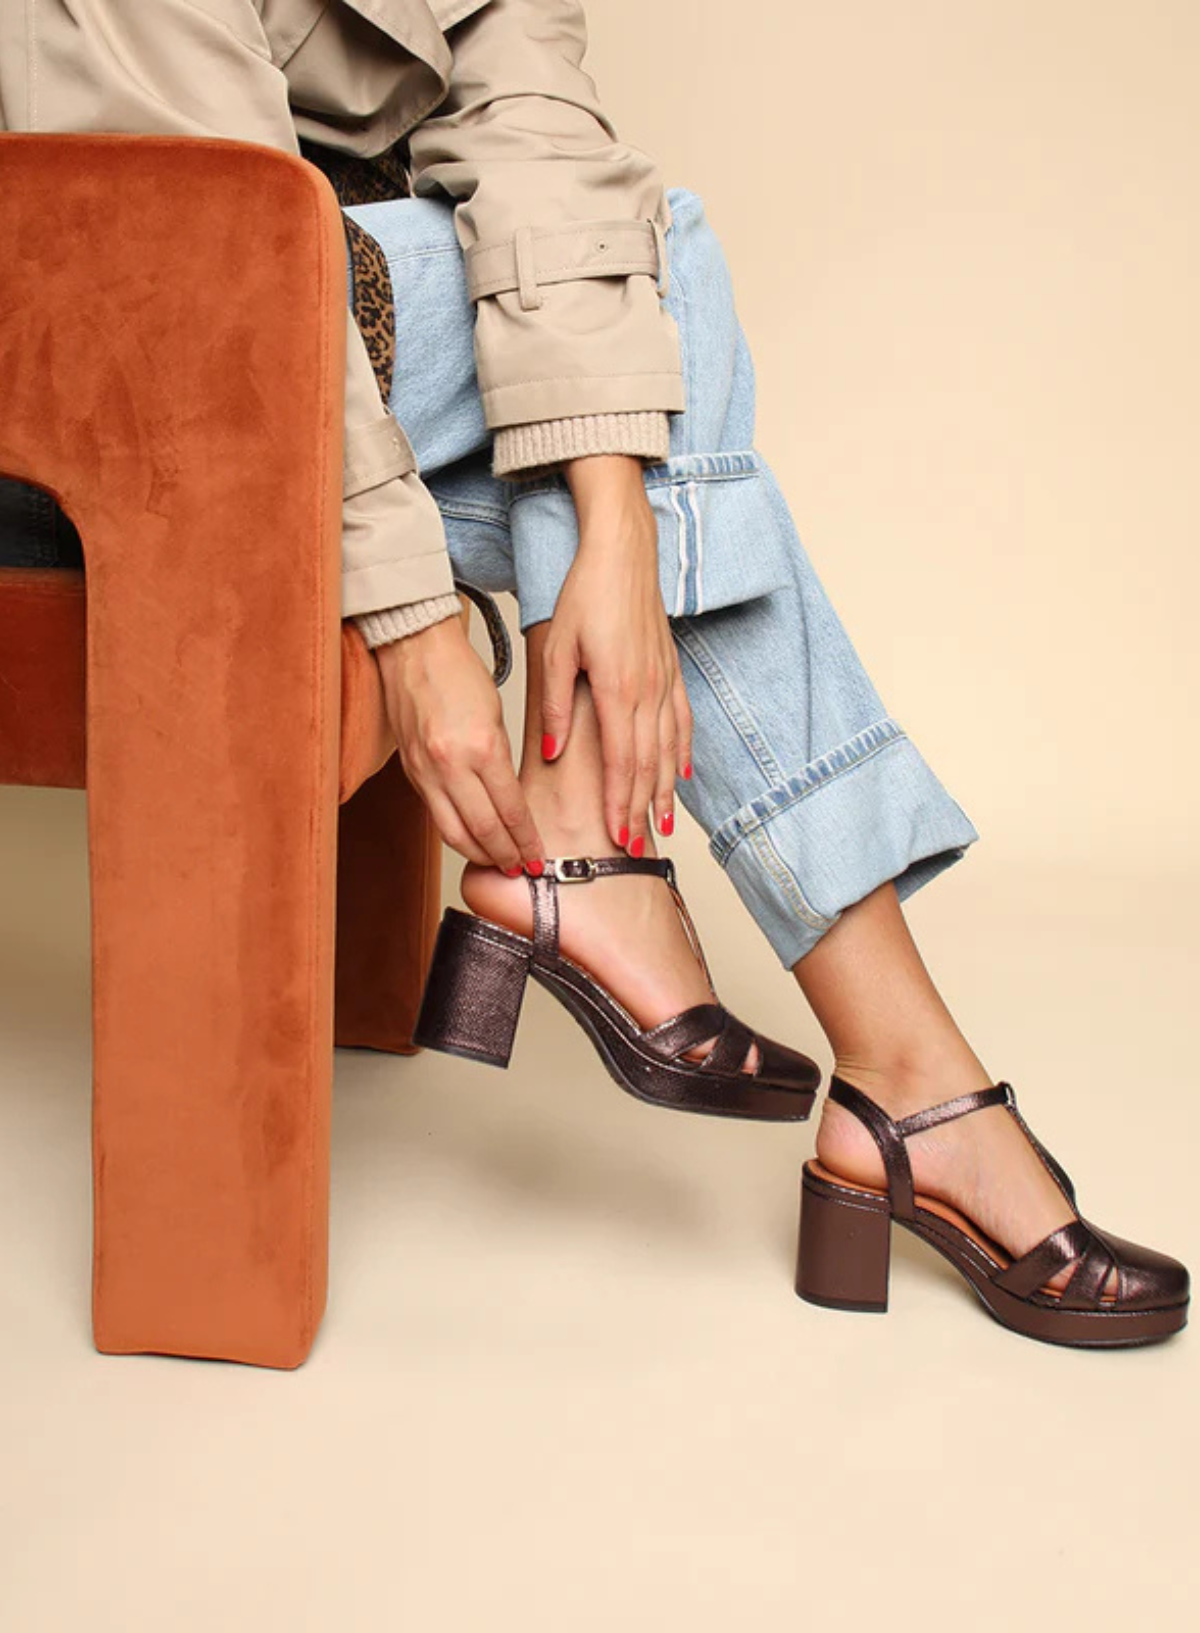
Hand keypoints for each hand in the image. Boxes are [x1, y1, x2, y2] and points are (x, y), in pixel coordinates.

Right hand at [375, 611, 544, 871]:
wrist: (412, 650)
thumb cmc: (457, 673)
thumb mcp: (495, 715)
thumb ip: (501, 760)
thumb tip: (510, 800)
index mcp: (481, 747)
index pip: (510, 811)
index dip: (525, 841)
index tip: (537, 859)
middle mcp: (450, 765)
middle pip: (482, 831)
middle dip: (505, 856)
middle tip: (522, 869)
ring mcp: (426, 772)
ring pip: (453, 833)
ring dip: (478, 854)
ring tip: (497, 862)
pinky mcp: (411, 772)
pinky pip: (435, 815)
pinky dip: (455, 833)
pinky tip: (471, 838)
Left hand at [542, 455, 692, 851]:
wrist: (624, 553)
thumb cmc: (586, 594)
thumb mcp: (557, 649)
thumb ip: (554, 706)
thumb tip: (551, 754)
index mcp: (618, 691)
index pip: (620, 763)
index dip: (619, 803)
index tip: (617, 837)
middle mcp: (647, 693)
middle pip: (647, 765)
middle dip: (641, 810)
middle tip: (634, 847)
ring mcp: (664, 683)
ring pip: (667, 750)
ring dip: (664, 791)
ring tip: (660, 825)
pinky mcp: (671, 671)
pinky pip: (681, 722)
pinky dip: (682, 753)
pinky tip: (681, 775)